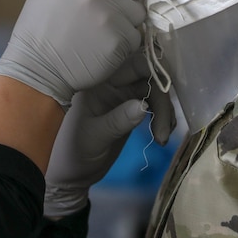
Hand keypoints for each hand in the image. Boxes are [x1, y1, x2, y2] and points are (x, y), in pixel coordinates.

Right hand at [0, 0, 145, 106]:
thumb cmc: (40, 27)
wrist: (37, 67)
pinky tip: (103, 46)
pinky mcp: (121, 38)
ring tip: (103, 31)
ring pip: (137, 10)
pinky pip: (135, 35)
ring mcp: (112, 11)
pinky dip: (124, 42)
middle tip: (106, 10)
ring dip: (126, 20)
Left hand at [45, 55, 148, 218]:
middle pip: (149, 75)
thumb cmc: (73, 152)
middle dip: (162, 99)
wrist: (71, 175)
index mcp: (99, 79)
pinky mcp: (131, 107)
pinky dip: (162, 116)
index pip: (133, 62)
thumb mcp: (95, 137)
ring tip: (161, 138)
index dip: (155, 70)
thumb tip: (144, 105)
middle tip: (163, 131)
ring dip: (164, 111)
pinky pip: (153, 104)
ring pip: (154, 90)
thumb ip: (118, 121)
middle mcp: (113, 81)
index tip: (166, 93)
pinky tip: (161, 135)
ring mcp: (123, 94)